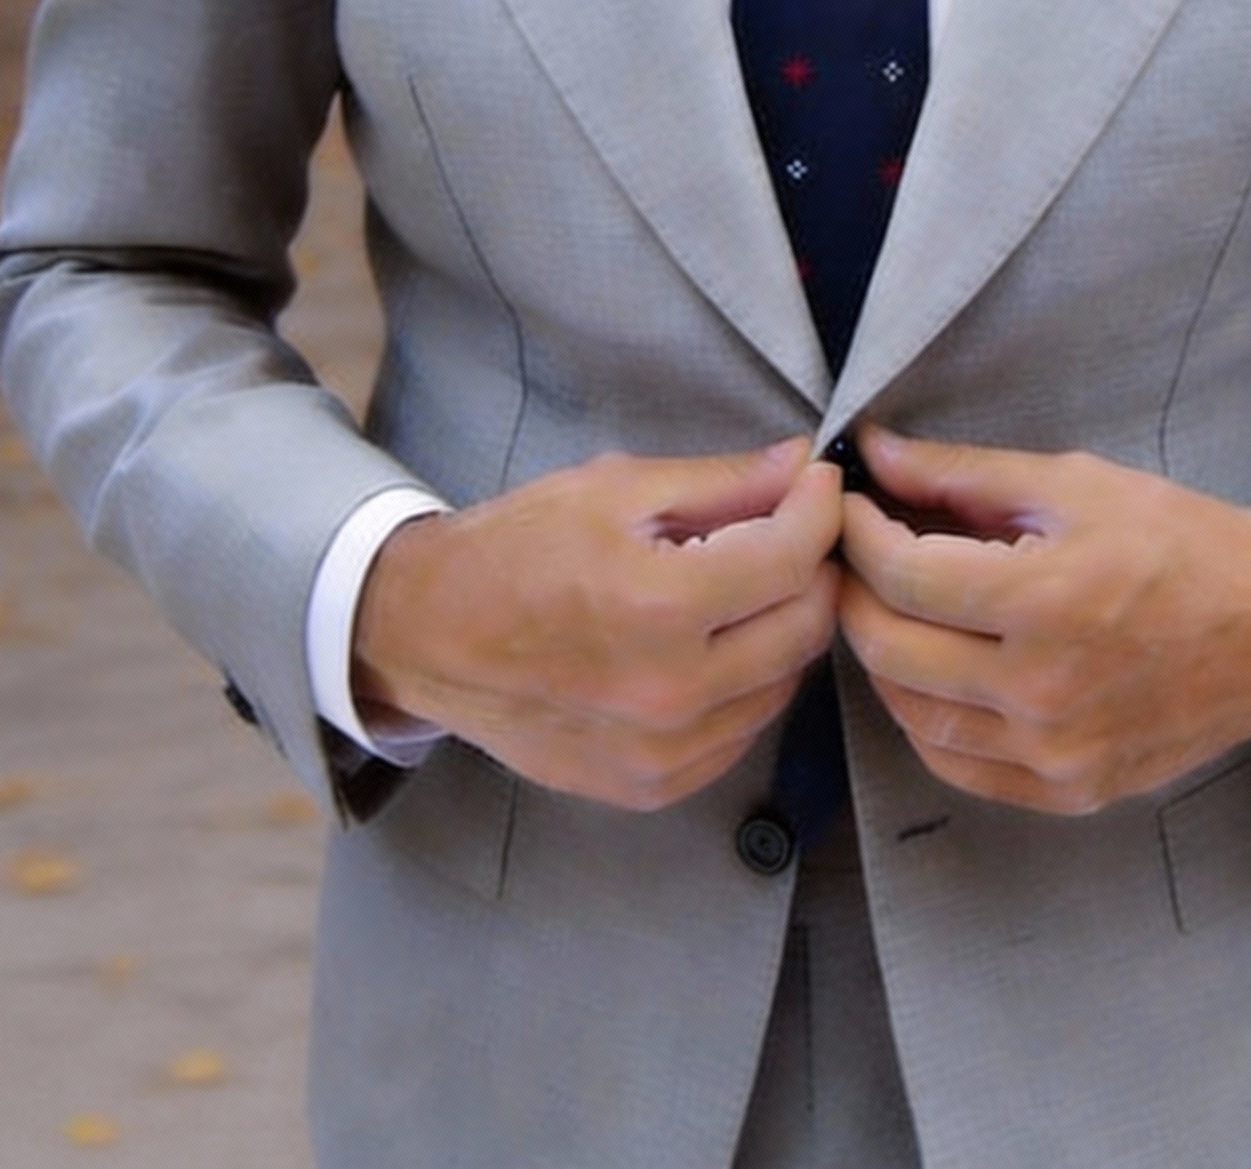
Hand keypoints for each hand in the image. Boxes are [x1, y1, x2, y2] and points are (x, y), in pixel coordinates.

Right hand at [352, 439, 841, 809]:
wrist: (431, 634)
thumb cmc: (518, 549)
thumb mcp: (617, 488)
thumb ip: (723, 481)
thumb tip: (802, 464)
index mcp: (660, 606)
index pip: (793, 557)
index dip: (819, 509)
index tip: (815, 484)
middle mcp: (671, 692)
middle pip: (805, 626)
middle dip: (812, 567)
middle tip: (789, 530)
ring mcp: (663, 752)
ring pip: (783, 683)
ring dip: (782, 627)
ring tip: (745, 586)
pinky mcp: (652, 786)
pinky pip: (741, 731)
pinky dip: (747, 684)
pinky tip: (713, 644)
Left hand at [838, 427, 1250, 814]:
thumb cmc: (1180, 542)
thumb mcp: (1074, 483)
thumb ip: (962, 474)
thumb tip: (874, 453)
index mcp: (1044, 599)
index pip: (902, 574)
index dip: (856, 533)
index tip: (849, 505)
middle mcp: (1043, 689)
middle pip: (890, 648)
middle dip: (854, 593)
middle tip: (854, 556)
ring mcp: (1055, 752)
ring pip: (912, 715)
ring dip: (882, 659)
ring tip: (889, 610)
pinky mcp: (1070, 790)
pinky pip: (959, 765)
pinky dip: (925, 720)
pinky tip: (931, 675)